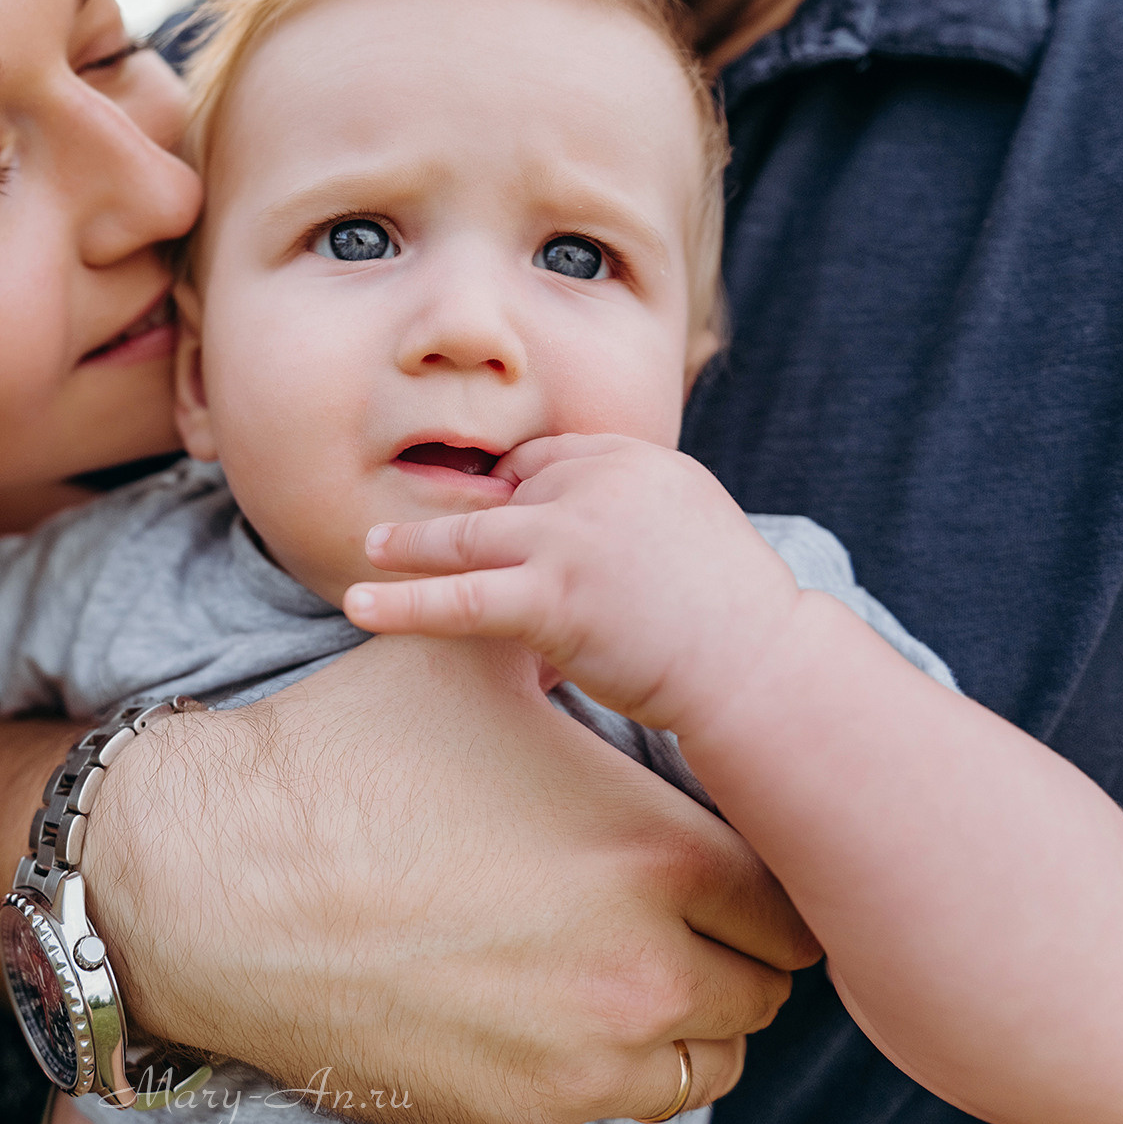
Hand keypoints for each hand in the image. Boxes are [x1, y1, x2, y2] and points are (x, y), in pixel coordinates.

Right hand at [81, 633, 820, 1123]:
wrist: (217, 877)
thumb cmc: (344, 759)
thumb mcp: (467, 665)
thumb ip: (559, 638)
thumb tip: (591, 598)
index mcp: (652, 851)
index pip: (784, 892)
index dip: (755, 868)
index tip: (716, 859)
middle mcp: (644, 967)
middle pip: (764, 982)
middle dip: (729, 944)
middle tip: (673, 911)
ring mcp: (587, 1056)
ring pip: (712, 1057)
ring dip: (688, 1013)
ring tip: (622, 962)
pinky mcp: (527, 1116)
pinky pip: (630, 1104)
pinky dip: (619, 1064)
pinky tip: (564, 1010)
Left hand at [344, 433, 804, 734]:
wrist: (762, 665)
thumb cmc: (731, 613)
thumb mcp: (687, 525)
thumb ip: (628, 511)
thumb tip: (578, 530)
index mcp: (634, 458)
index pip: (545, 459)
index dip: (511, 491)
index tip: (483, 511)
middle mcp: (597, 484)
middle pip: (501, 491)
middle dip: (454, 512)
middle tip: (405, 522)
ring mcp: (571, 537)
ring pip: (466, 537)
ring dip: (410, 544)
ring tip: (371, 548)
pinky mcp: (553, 596)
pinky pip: (460, 599)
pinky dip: (403, 603)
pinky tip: (360, 605)